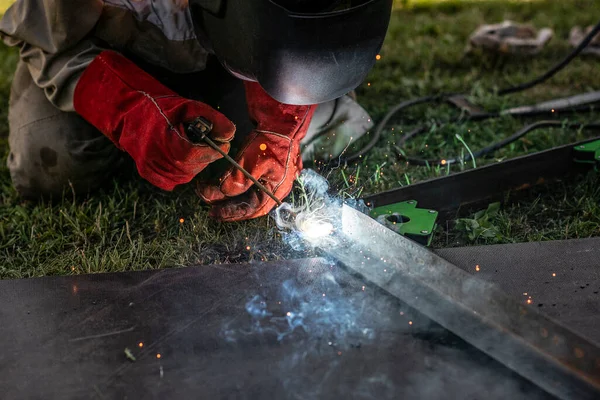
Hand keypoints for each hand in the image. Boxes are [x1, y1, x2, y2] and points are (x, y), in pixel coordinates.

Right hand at [74, 51, 235, 189]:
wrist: (130, 112)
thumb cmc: (162, 108)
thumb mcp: (190, 107)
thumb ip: (213, 119)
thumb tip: (231, 133)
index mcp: (164, 139)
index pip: (194, 154)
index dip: (212, 151)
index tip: (222, 144)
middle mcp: (155, 156)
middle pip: (192, 166)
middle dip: (205, 156)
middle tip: (208, 144)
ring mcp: (149, 167)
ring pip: (185, 176)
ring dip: (194, 165)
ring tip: (192, 148)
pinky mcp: (147, 173)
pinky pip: (171, 182)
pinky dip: (181, 173)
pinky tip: (181, 159)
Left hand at [197, 81, 315, 220]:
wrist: (279, 121)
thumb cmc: (268, 142)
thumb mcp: (250, 164)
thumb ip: (235, 182)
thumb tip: (217, 195)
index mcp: (276, 191)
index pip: (251, 209)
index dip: (231, 213)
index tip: (214, 213)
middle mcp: (274, 188)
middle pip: (249, 204)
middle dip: (228, 206)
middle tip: (209, 207)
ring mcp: (270, 178)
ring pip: (247, 194)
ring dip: (229, 196)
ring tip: (212, 194)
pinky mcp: (264, 169)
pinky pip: (248, 184)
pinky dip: (234, 186)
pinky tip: (222, 185)